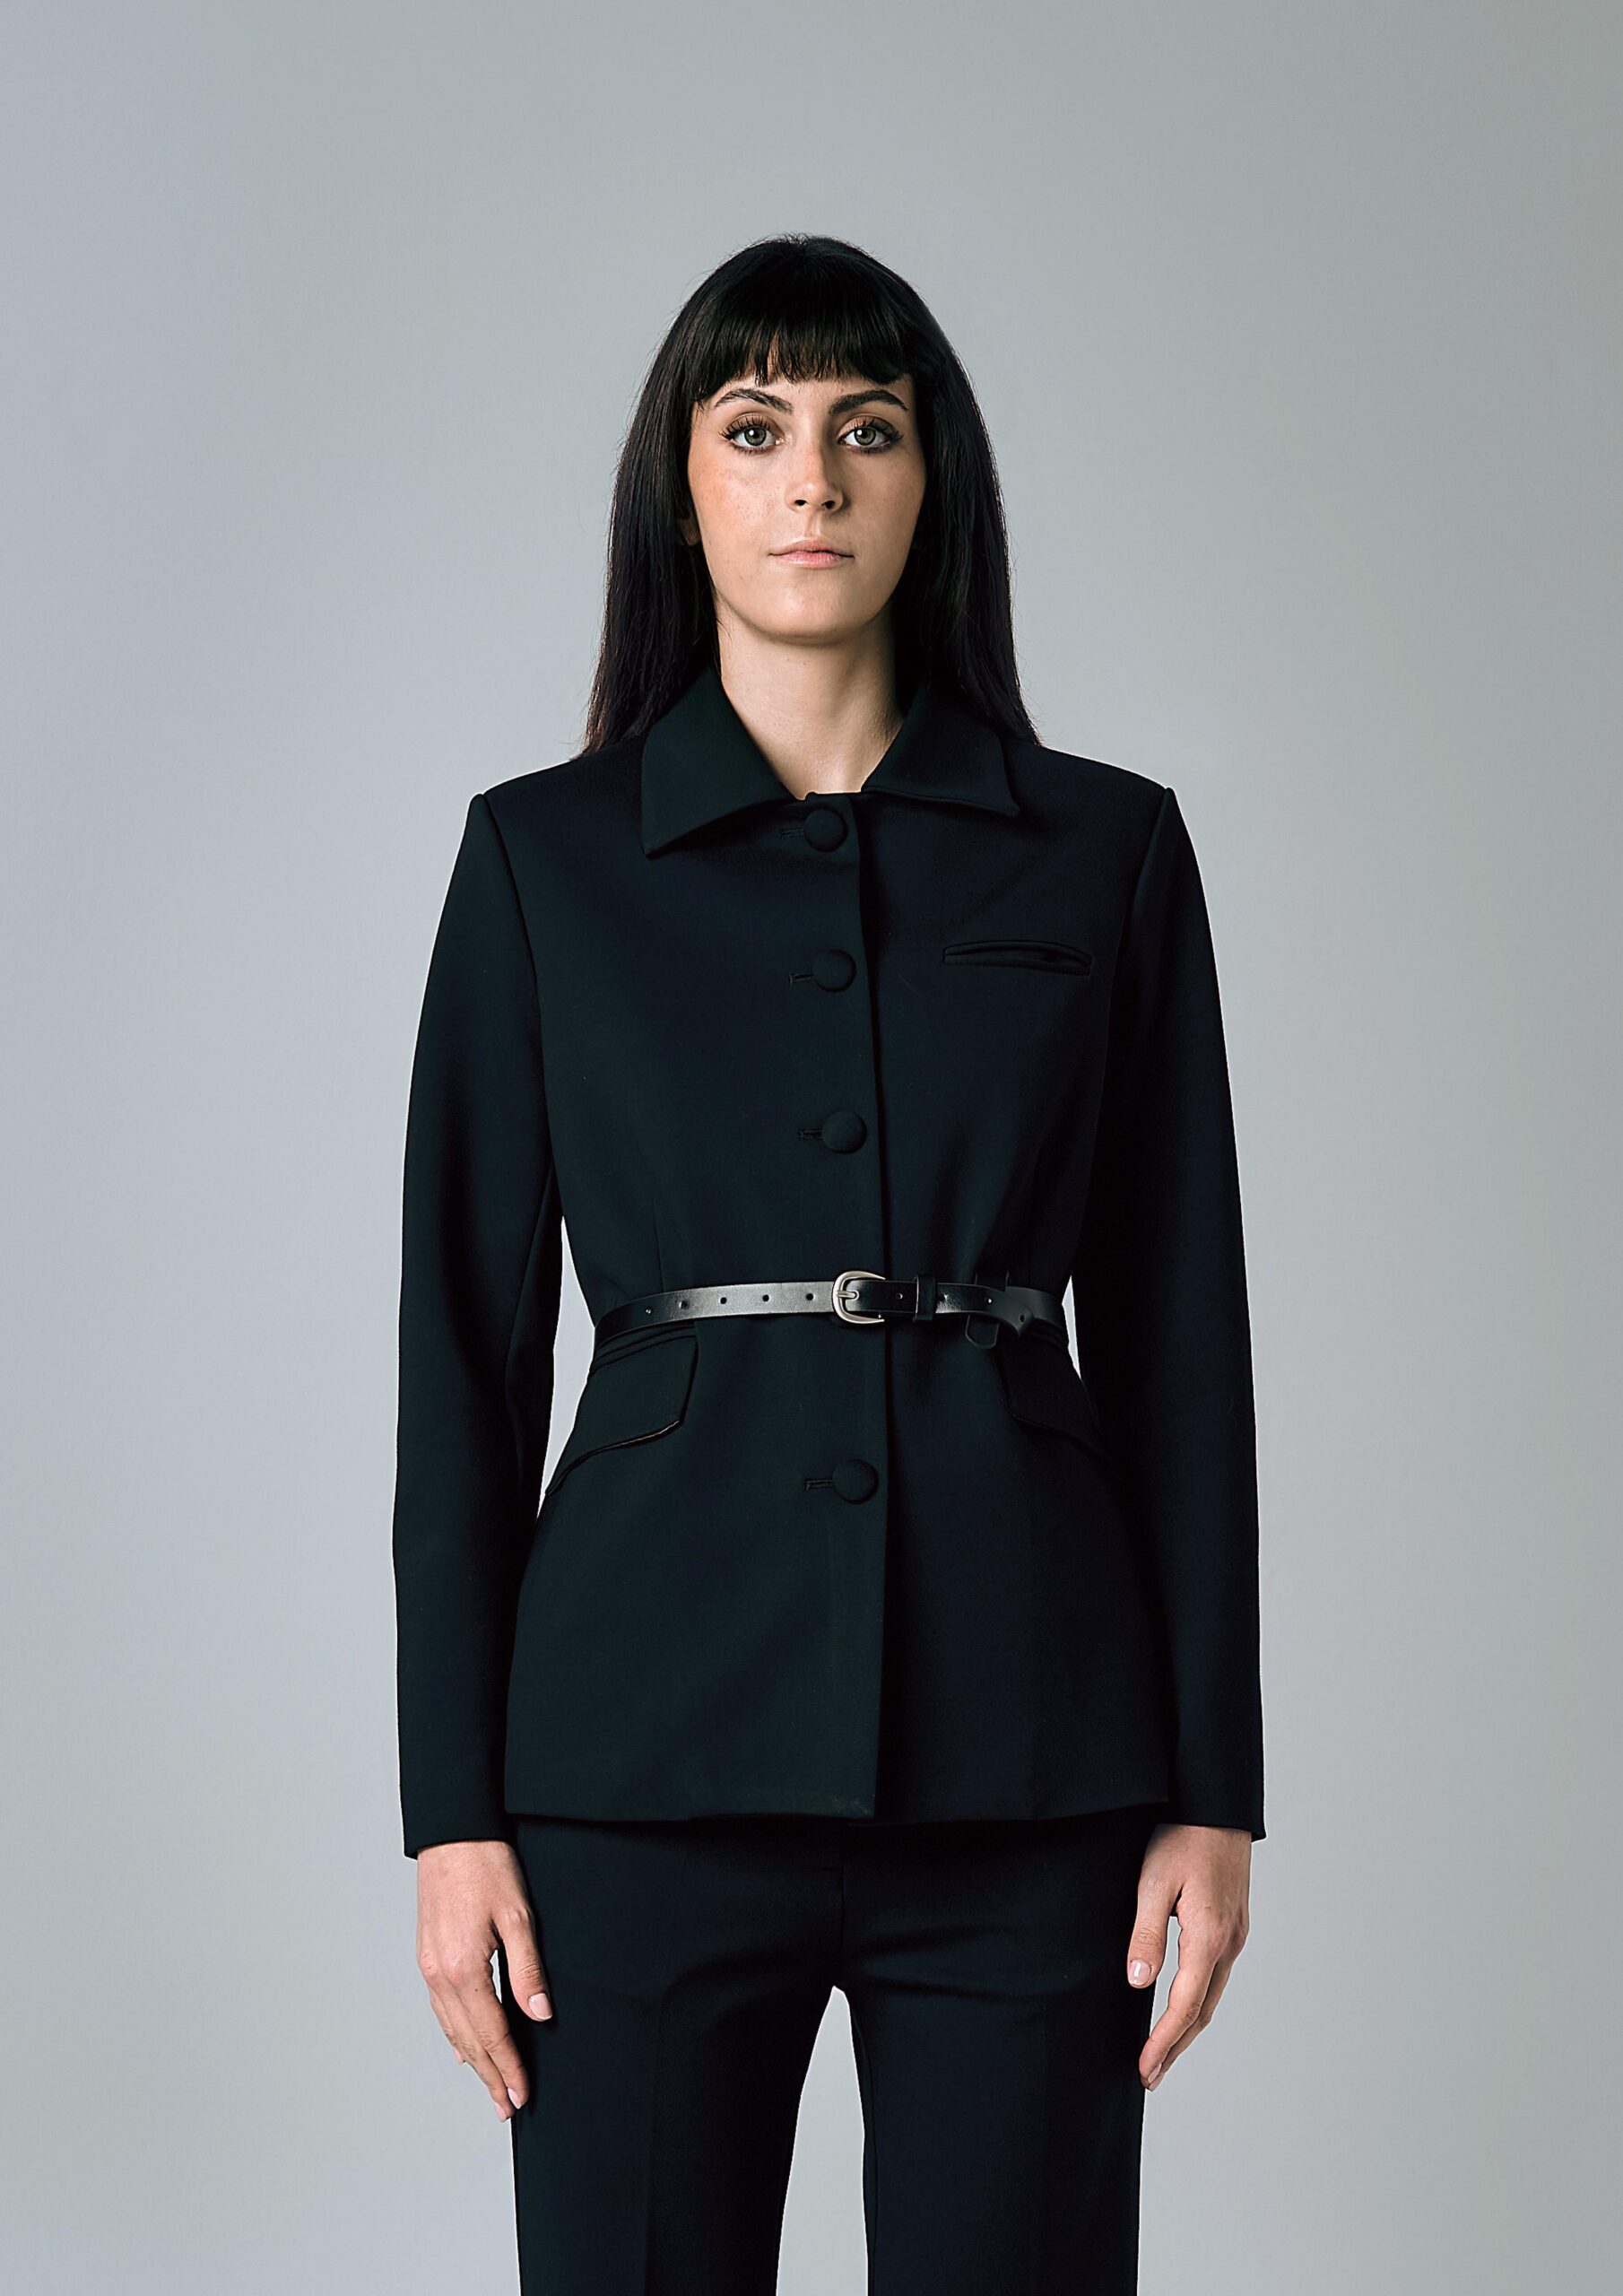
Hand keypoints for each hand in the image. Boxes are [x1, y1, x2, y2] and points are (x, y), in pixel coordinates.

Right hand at [415, 1839, 553, 2120]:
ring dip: (472, 2061)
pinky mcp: (427, 1956)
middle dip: (490, 2076)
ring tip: (491, 2086)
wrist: (452, 1833)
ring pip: (452, 2028)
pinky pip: (440, 2008)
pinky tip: (463, 2049)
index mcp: (463, 1968)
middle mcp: (440, 1975)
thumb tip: (541, 2016)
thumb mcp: (518, 1915)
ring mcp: (429, 1967)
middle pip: (468, 2040)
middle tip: (509, 2108)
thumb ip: (528, 1970)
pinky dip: (454, 2033)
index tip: (523, 2096)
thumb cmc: (487, 1866)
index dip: (509, 2067)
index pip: (492, 2032)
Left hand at [1125, 1822, 1250, 2089]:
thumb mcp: (1153, 1882)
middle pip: (1203, 2010)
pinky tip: (1182, 2006)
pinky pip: (1216, 1975)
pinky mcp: (1234, 1924)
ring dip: (1187, 2027)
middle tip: (1150, 2076)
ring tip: (1162, 2052)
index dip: (1163, 2042)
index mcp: (1209, 1937)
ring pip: (1212, 1995)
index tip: (1145, 2069)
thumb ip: (1146, 1934)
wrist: (1218, 1804)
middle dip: (1176, 2047)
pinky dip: (1198, 2001)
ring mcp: (1236, 1934)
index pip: (1185, 2005)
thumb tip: (1139, 1984)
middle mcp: (1229, 1942)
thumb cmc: (1182, 1836)